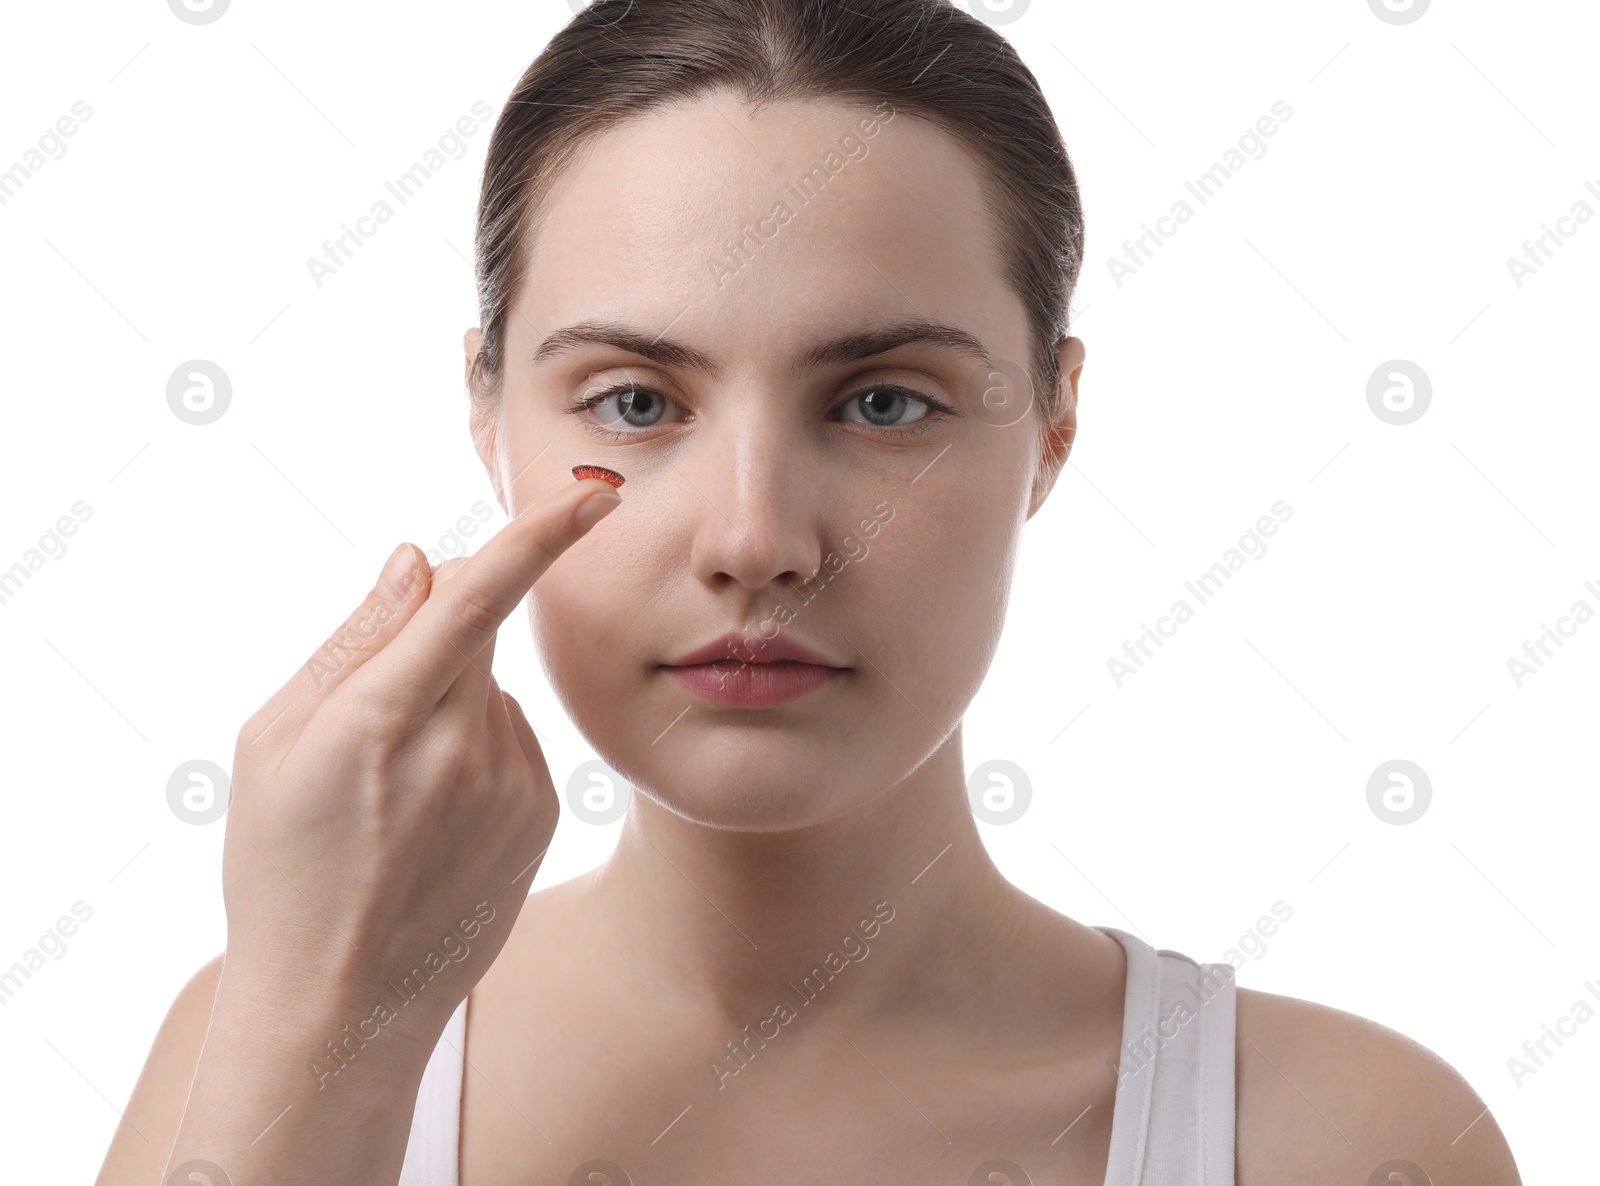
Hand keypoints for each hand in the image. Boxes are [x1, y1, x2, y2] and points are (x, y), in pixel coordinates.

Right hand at [218, 478, 621, 1043]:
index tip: (592, 494)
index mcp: (379, 718)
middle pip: (475, 633)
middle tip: (376, 718)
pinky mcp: (543, 812)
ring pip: (490, 690)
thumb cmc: (285, 865)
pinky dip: (476, 750)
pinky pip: (512, 739)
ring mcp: (513, 782)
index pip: (475, 599)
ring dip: (450, 706)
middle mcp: (462, 745)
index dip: (538, 536)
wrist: (343, 1002)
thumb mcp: (274, 743)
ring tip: (395, 796)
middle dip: (435, 636)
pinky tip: (435, 818)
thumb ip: (353, 640)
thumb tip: (416, 559)